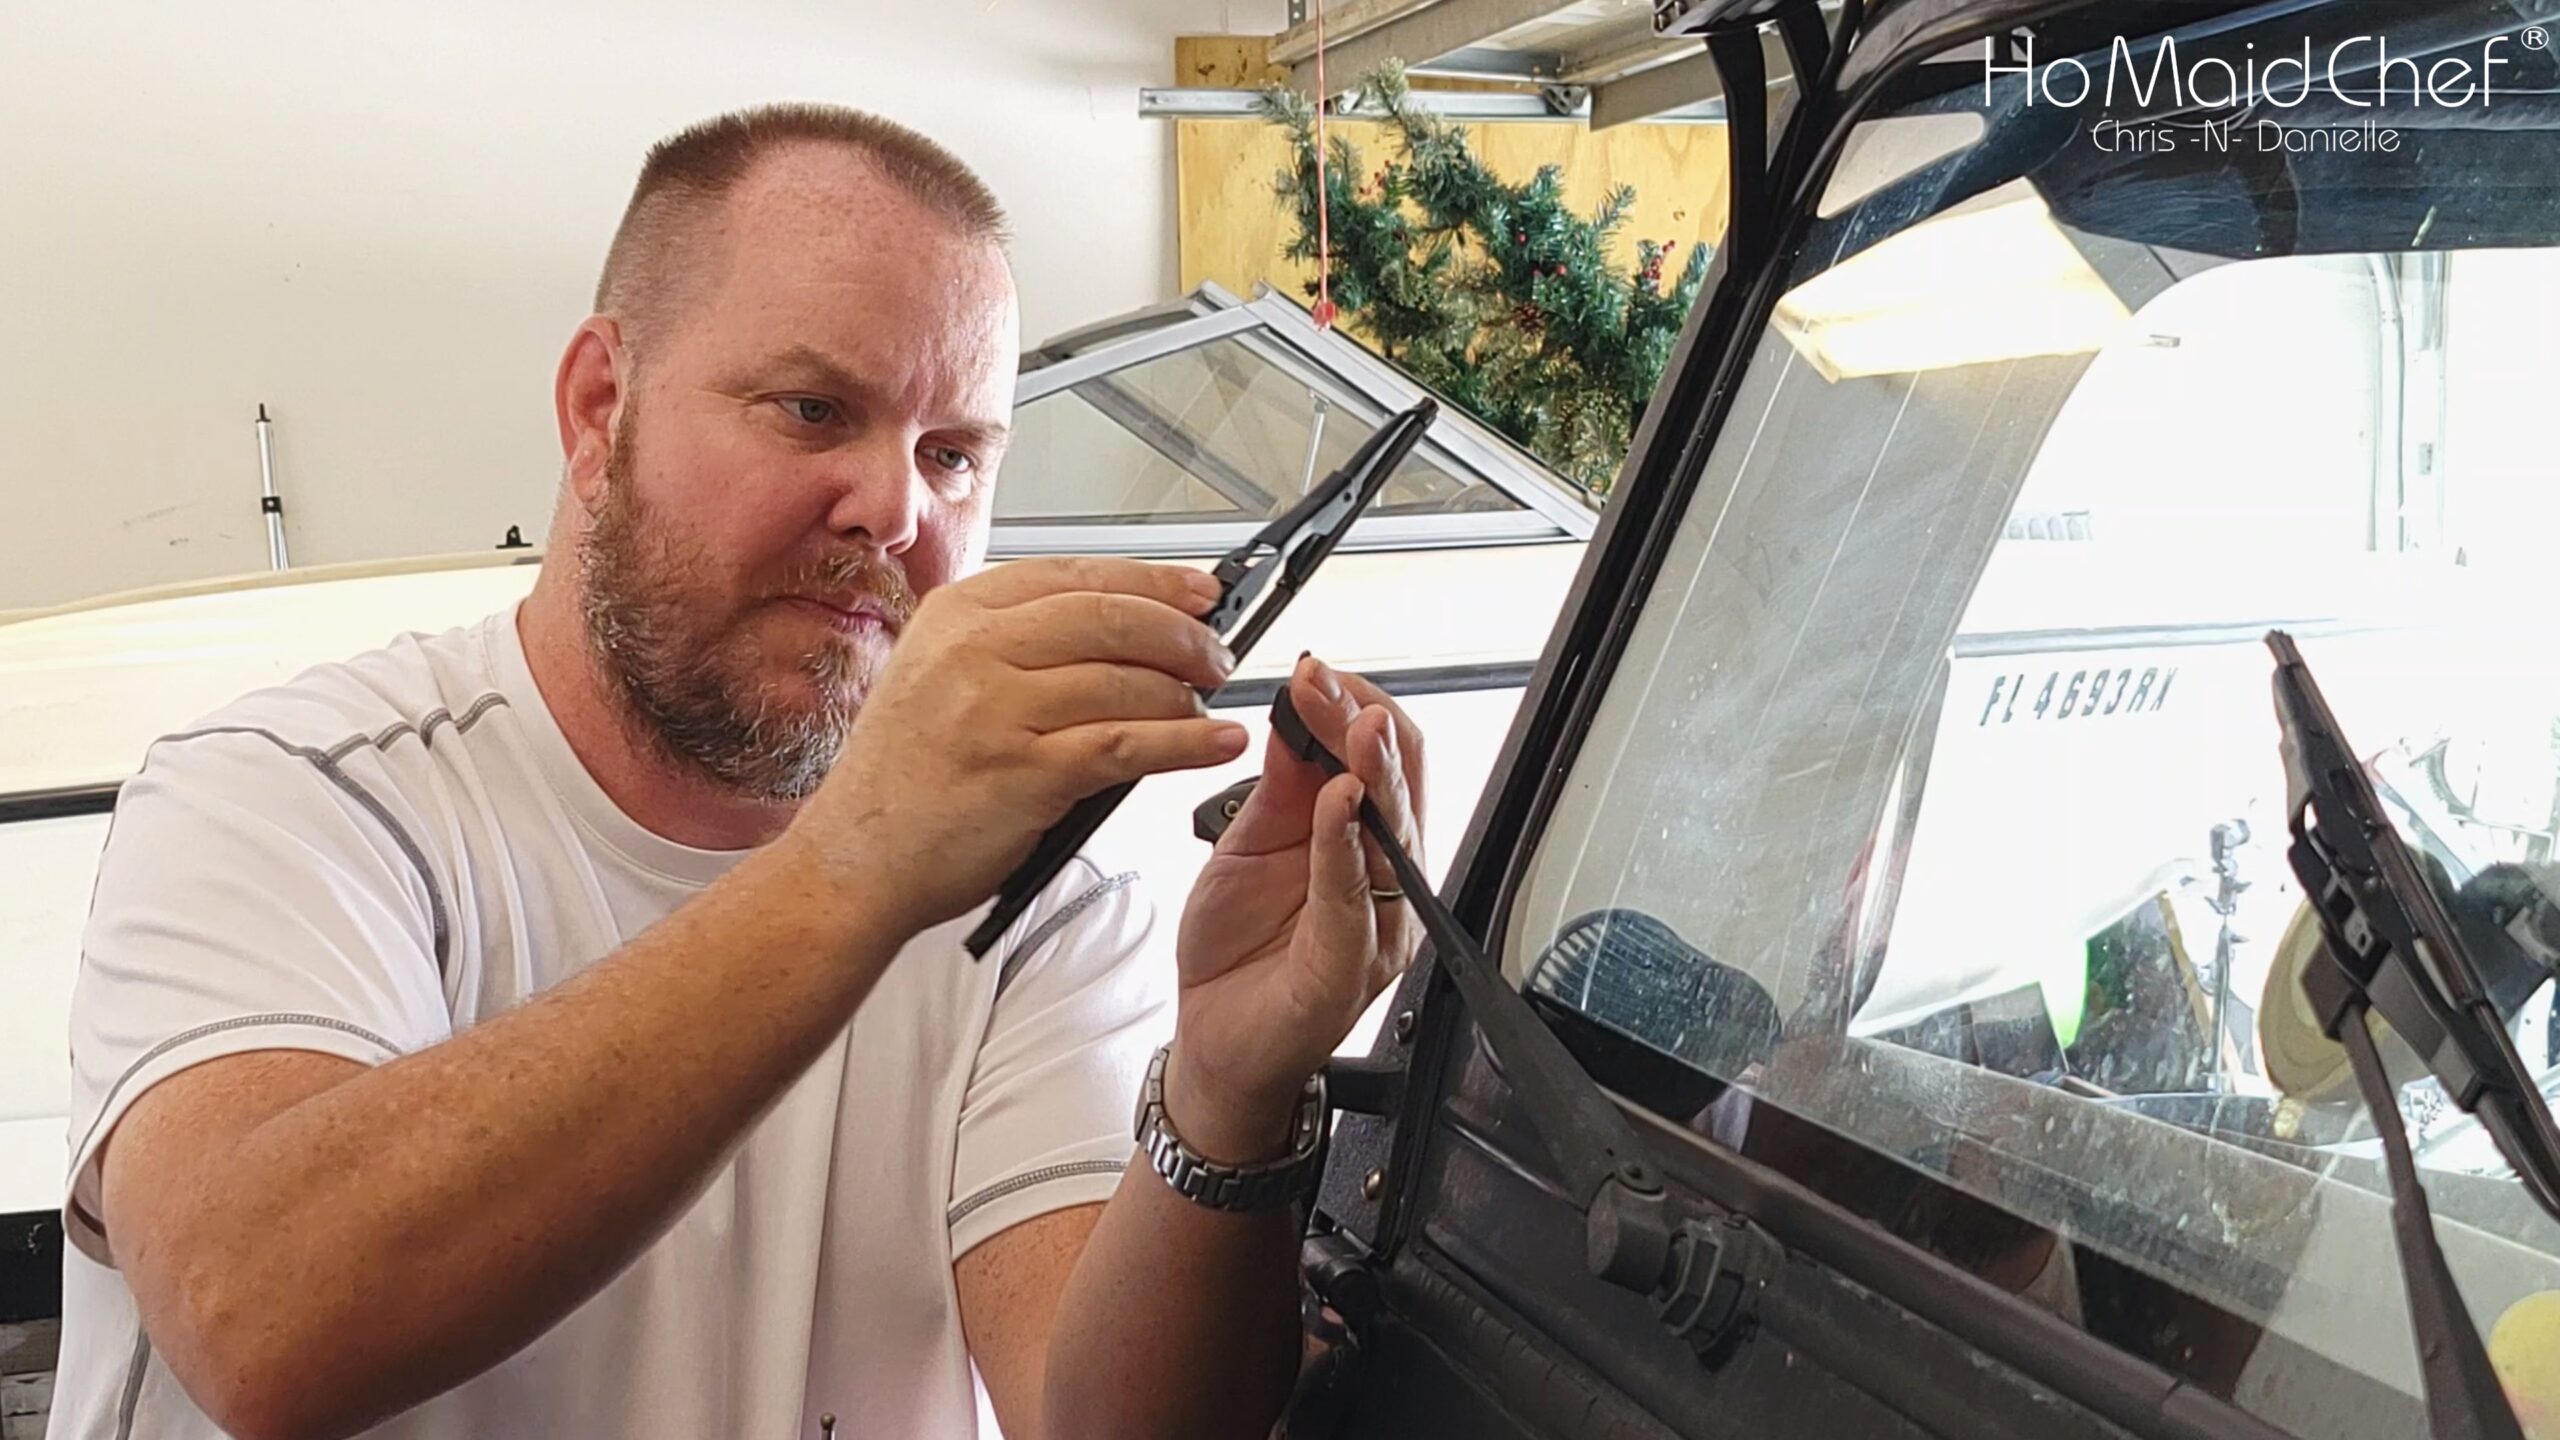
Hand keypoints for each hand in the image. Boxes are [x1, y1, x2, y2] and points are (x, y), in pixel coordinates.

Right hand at [789, 558, 1246, 940]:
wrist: (856, 860)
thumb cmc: (905, 777)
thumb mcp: (938, 674)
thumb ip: (1014, 642)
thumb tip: (1123, 624)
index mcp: (957, 613)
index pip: (1077, 573)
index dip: (1153, 581)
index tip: (1199, 592)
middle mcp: (974, 650)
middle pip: (1111, 616)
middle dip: (1182, 634)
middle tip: (1214, 655)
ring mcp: (997, 710)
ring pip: (1126, 680)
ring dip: (1185, 695)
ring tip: (1207, 709)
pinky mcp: (1024, 772)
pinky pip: (1128, 744)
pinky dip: (1185, 743)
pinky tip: (1214, 743)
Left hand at [1165, 656, 1425, 1161]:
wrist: (1215, 1046)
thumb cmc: (1238, 955)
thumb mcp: (1246, 845)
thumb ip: (1277, 788)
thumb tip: (1293, 713)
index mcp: (1362, 843)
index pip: (1385, 757)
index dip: (1356, 706)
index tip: (1314, 672)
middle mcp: (1383, 880)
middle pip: (1401, 783)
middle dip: (1362, 721)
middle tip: (1323, 680)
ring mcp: (1375, 923)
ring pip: (1394, 832)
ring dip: (1368, 769)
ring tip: (1349, 723)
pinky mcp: (1350, 966)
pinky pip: (1355, 896)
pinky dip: (1344, 844)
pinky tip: (1336, 805)